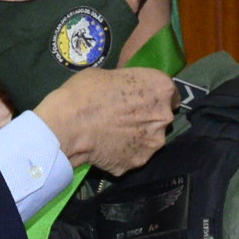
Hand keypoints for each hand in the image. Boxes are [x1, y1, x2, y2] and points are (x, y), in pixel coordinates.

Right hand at [33, 67, 175, 175]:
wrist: (68, 126)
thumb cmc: (86, 91)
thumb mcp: (108, 75)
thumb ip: (126, 86)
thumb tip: (124, 93)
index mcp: (161, 88)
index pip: (170, 93)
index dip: (155, 96)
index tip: (142, 99)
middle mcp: (164, 116)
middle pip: (162, 118)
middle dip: (148, 118)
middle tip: (125, 118)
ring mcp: (153, 143)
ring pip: (150, 139)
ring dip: (138, 138)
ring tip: (114, 136)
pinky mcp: (138, 162)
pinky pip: (133, 156)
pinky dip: (124, 153)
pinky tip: (107, 149)